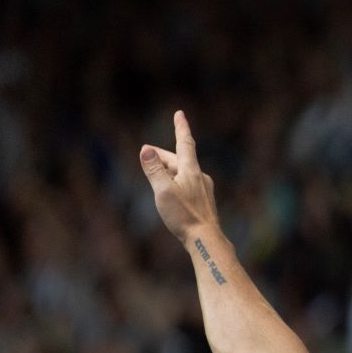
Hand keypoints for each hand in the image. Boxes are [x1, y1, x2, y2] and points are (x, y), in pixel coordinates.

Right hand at [139, 111, 220, 243]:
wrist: (206, 238)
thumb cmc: (183, 215)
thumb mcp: (163, 191)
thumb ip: (154, 170)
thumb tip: (146, 149)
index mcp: (191, 170)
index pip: (185, 143)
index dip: (181, 127)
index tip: (180, 114)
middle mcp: (200, 176)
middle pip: (179, 159)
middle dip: (162, 155)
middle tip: (146, 152)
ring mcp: (203, 189)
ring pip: (182, 172)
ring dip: (168, 169)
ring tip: (155, 170)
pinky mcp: (203, 201)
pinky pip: (187, 184)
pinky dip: (175, 181)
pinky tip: (170, 190)